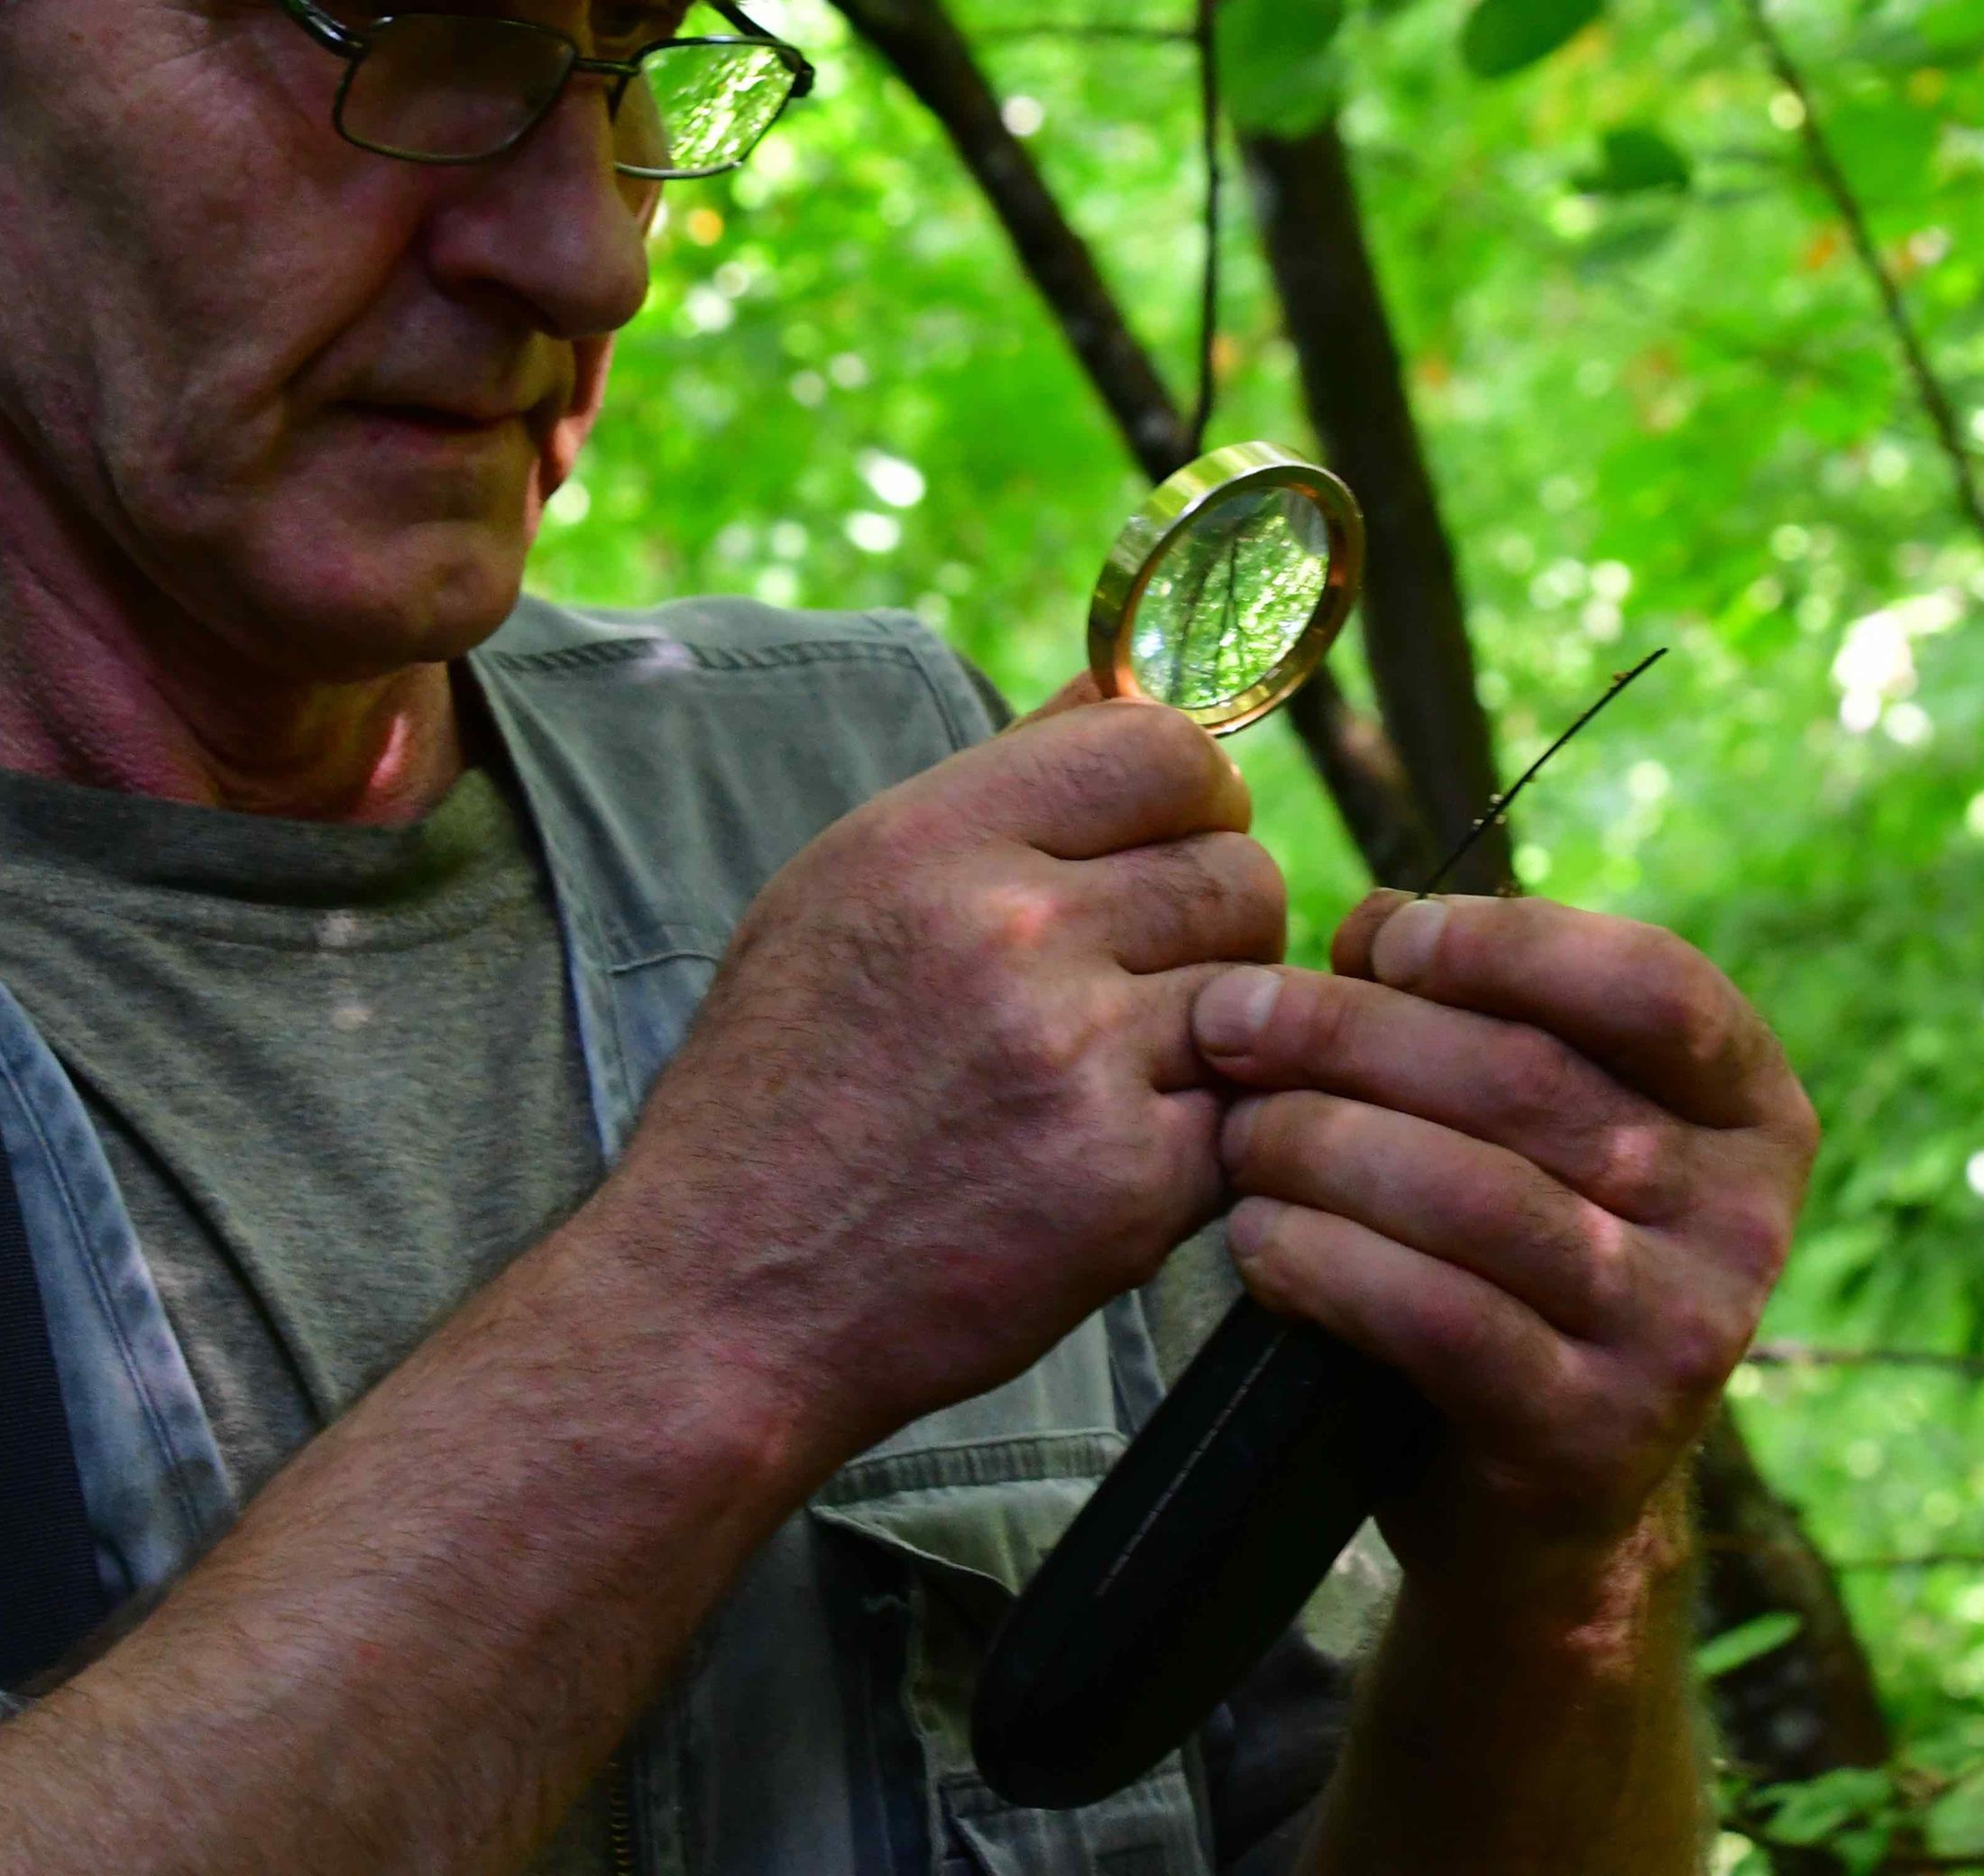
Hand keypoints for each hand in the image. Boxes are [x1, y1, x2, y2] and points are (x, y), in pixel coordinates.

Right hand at [611, 699, 1284, 1450]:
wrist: (722, 1302)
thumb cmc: (783, 1091)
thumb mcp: (843, 893)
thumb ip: (1000, 785)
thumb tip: (1125, 681)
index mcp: (933, 841)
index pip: (1164, 746)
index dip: (1197, 794)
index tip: (1176, 842)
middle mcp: (1009, 931)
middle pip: (1238, 866)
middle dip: (1221, 921)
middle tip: (1155, 979)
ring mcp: (1076, 1057)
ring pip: (1262, 989)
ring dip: (1224, 1030)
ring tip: (1130, 1071)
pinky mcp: (1129, 1180)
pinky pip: (1246, 1114)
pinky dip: (1206, 1140)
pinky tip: (1118, 1158)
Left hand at [1191, 893, 1814, 1570]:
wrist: (1542, 1502)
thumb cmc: (1520, 1264)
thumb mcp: (1530, 1127)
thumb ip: (1473, 1014)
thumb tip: (1371, 924)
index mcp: (1752, 1111)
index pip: (1655, 985)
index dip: (1507, 945)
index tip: (1381, 936)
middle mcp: (1744, 1219)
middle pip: (1531, 1081)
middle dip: (1353, 1034)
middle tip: (1229, 1022)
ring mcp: (1681, 1335)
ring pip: (1475, 1195)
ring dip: (1321, 1144)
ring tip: (1235, 1131)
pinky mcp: (1592, 1434)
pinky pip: (1438, 1317)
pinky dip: (1326, 1262)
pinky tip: (1258, 1236)